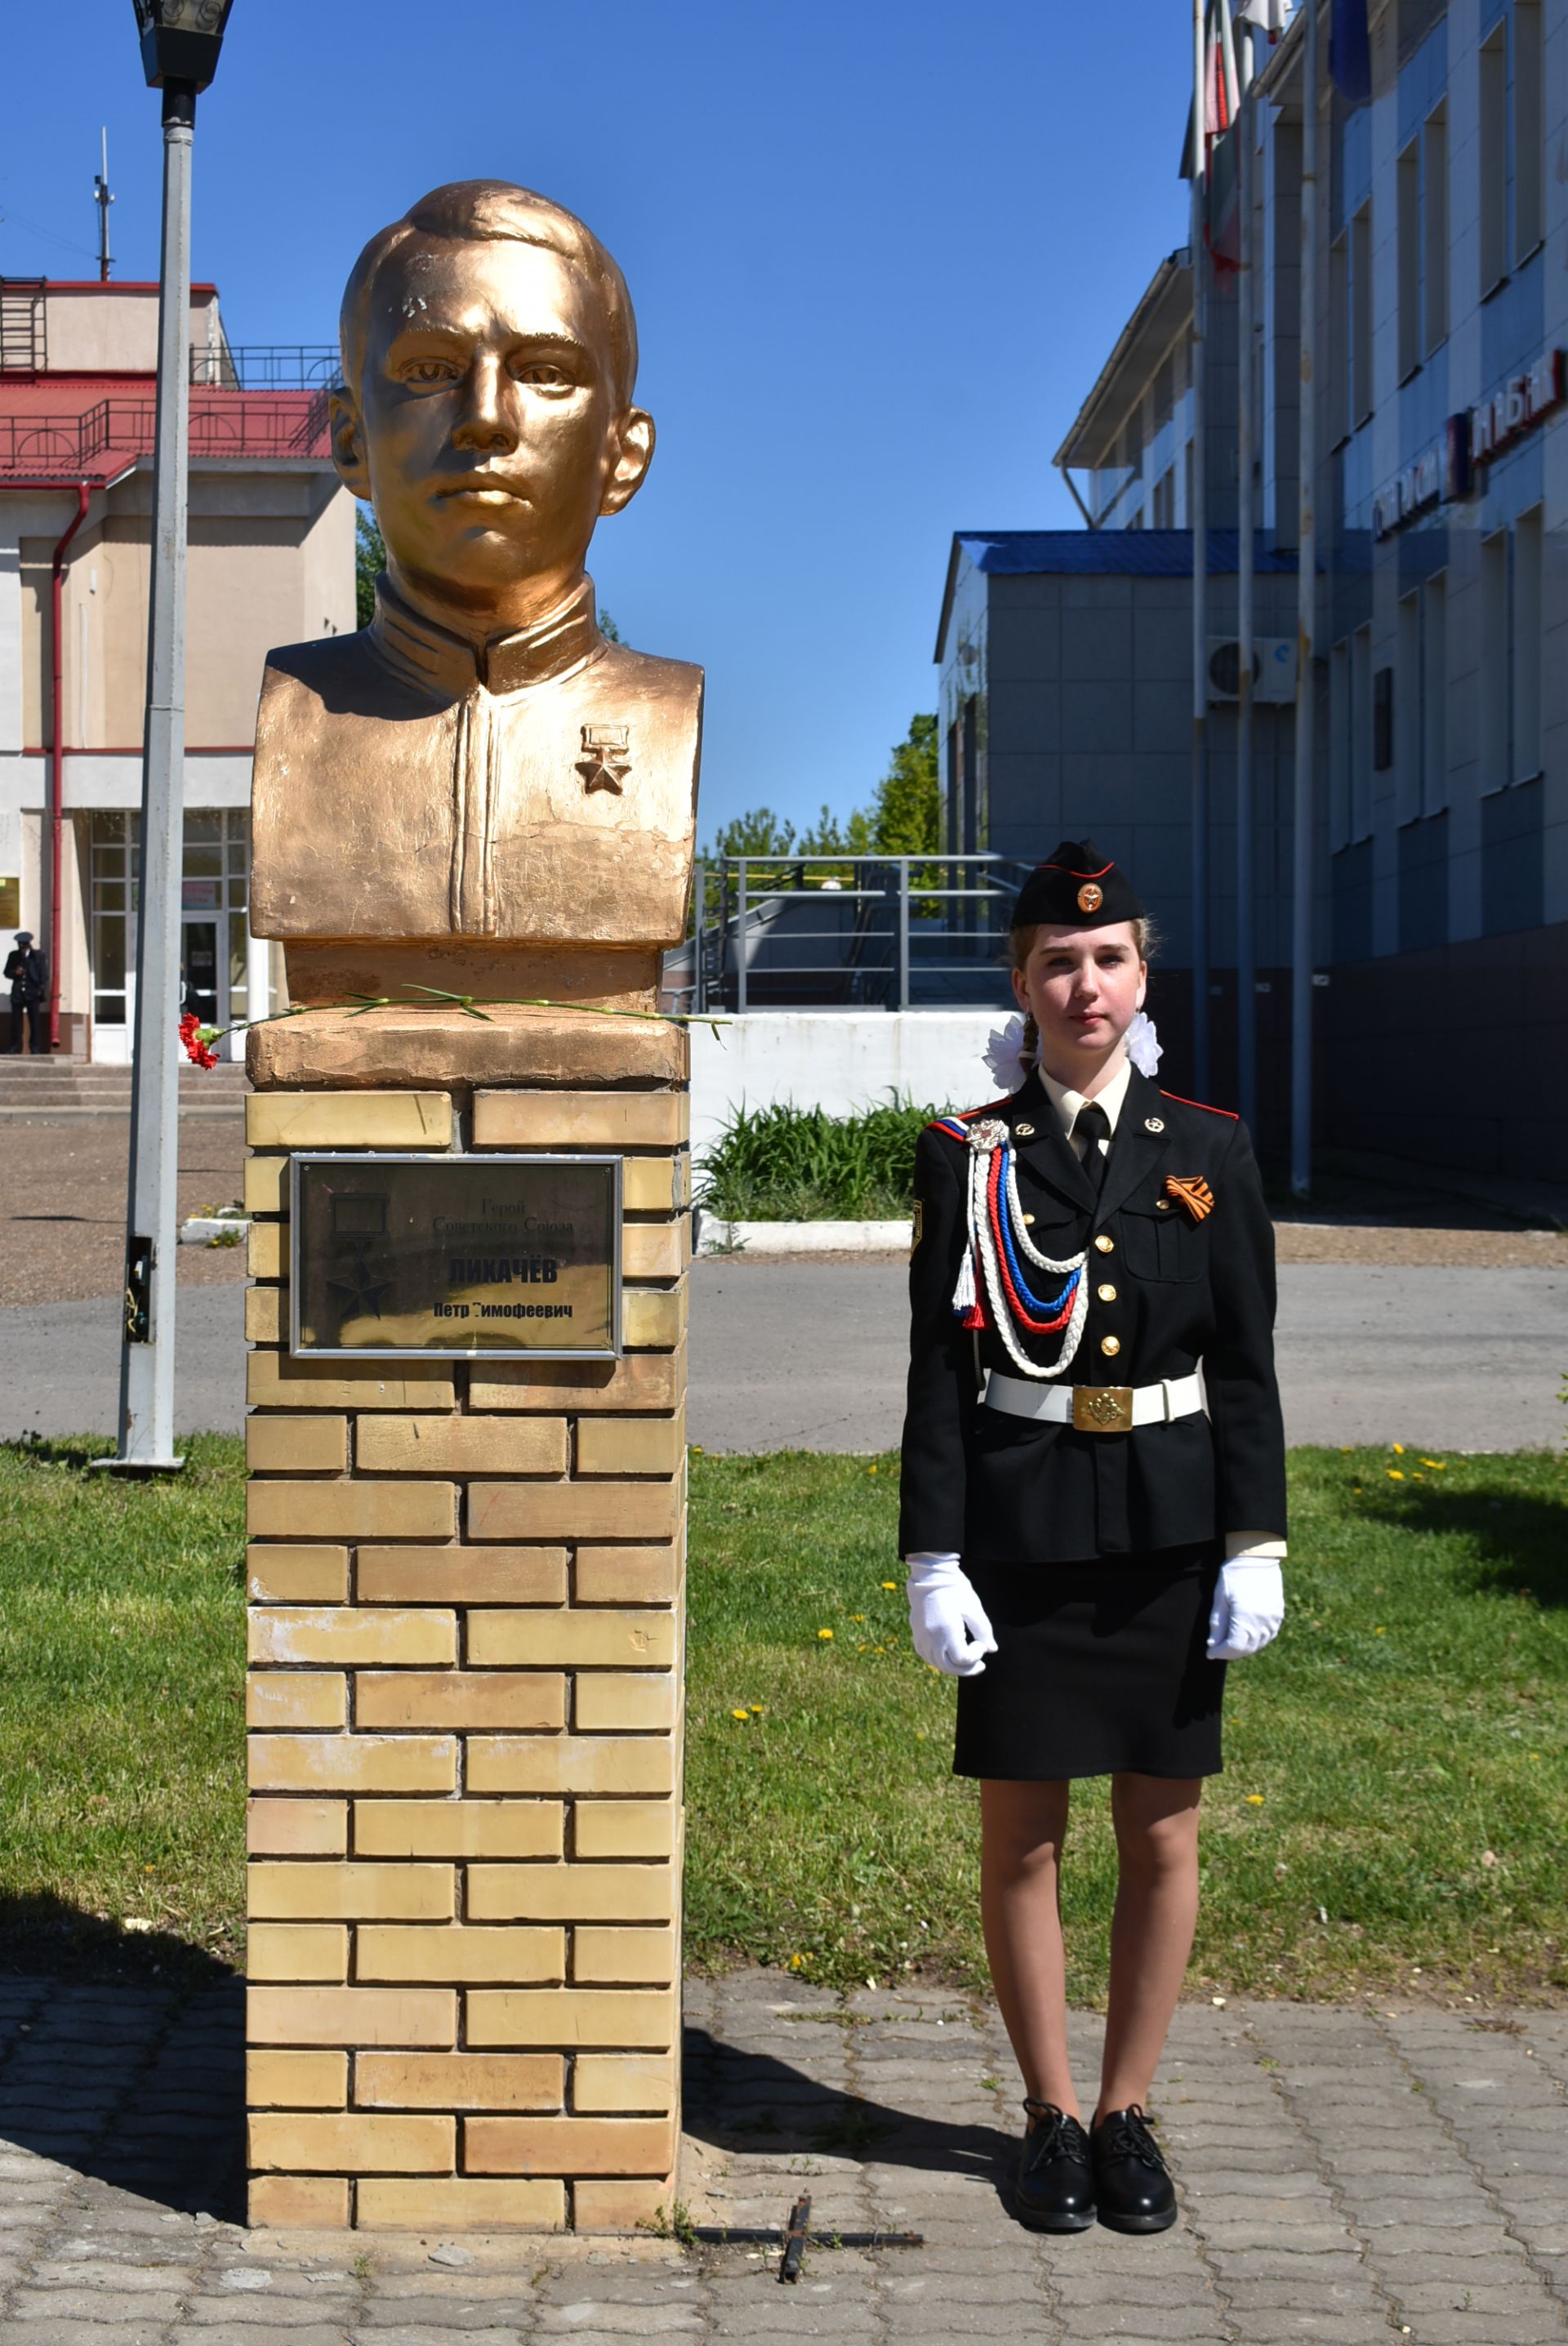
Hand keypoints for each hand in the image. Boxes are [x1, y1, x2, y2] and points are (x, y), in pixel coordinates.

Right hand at [905, 1553, 997, 1677]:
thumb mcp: (973, 1607)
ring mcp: (922, 1636)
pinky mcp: (916, 1633)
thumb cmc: (954, 1588)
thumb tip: (992, 1649)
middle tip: (980, 1665)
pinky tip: (948, 1655)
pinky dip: (939, 1660)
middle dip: (967, 1669)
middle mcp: (932, 1636)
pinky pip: (926, 1655)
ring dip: (953, 1667)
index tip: (981, 1643)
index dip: (975, 1656)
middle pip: (948, 1666)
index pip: (962, 1658)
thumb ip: (983, 1630)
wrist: (929, 1574)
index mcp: (947, 1629)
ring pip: (936, 1663)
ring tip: (966, 1662)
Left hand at [1207, 1557, 1284, 1659]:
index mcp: (1246, 1617)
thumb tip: (1213, 1645)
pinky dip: (1257, 1641)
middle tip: (1217, 1650)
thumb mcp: (1220, 1598)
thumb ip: (1217, 1623)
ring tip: (1229, 1644)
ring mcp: (1273, 1619)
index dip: (1221, 1653)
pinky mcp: (1279, 1614)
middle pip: (1247, 1648)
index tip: (1210, 1653)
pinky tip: (1247, 1637)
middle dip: (1230, 1653)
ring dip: (1244, 1648)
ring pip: (1259, 1644)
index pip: (1234, 1647)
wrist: (1257, 1557)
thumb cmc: (1234, 1574)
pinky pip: (1269, 1635)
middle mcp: (1263, 1621)